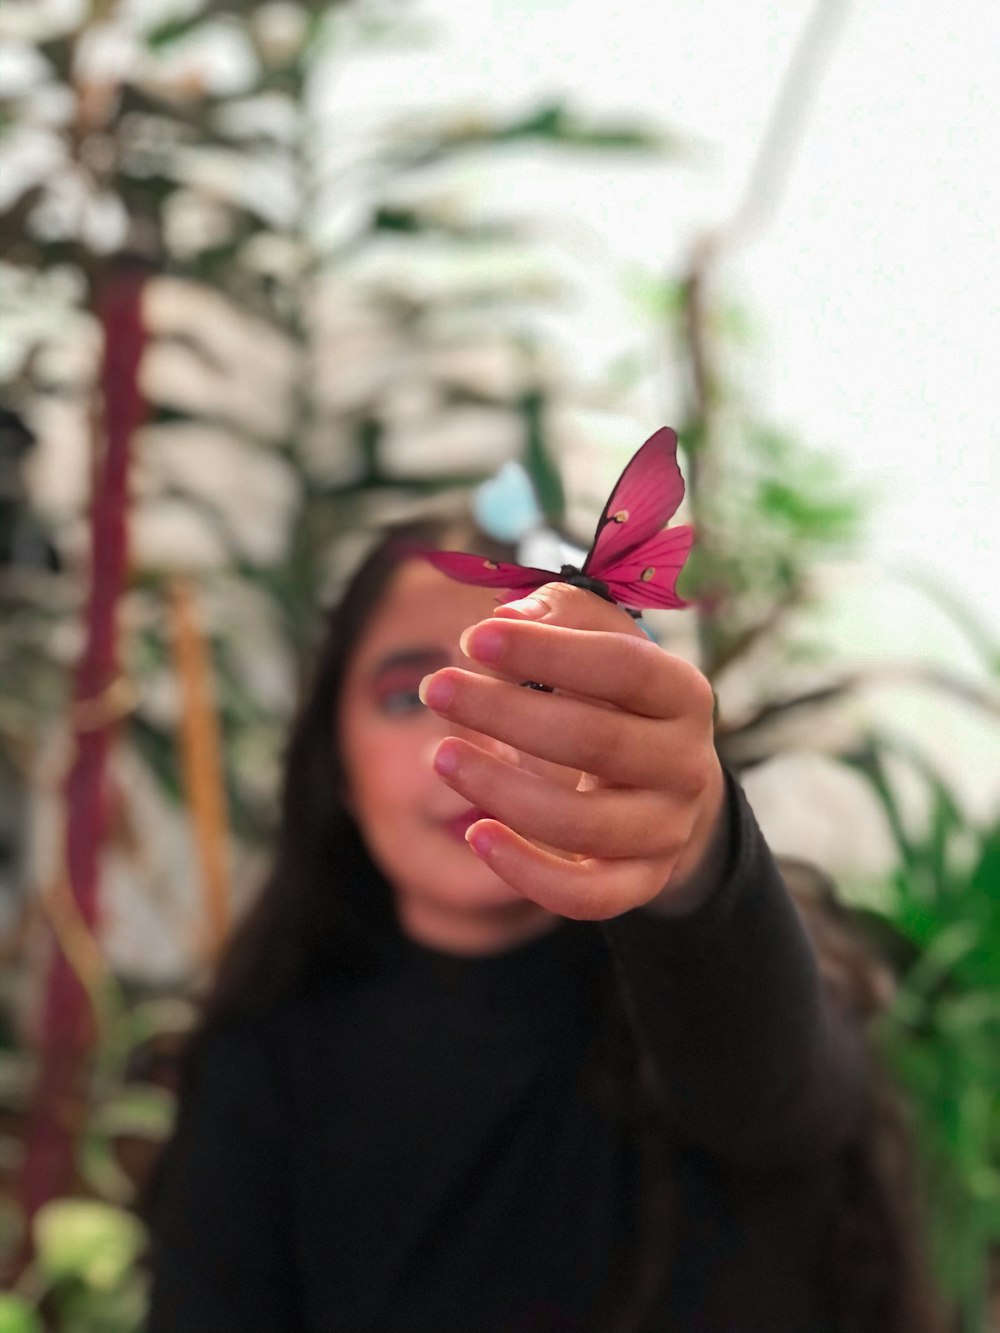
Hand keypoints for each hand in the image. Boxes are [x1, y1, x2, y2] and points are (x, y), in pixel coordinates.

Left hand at [418, 582, 727, 920]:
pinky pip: (586, 896)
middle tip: (436, 687)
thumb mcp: (603, 644)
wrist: (669, 790)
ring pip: (581, 824)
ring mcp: (666, 830)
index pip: (623, 667)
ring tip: (439, 755)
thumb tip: (508, 617)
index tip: (474, 638)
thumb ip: (560, 615)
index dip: (548, 652)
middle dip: (504, 713)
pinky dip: (526, 872)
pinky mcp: (640, 883)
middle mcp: (687, 765)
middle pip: (595, 742)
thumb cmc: (618, 700)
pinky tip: (474, 833)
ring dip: (500, 789)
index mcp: (684, 695)